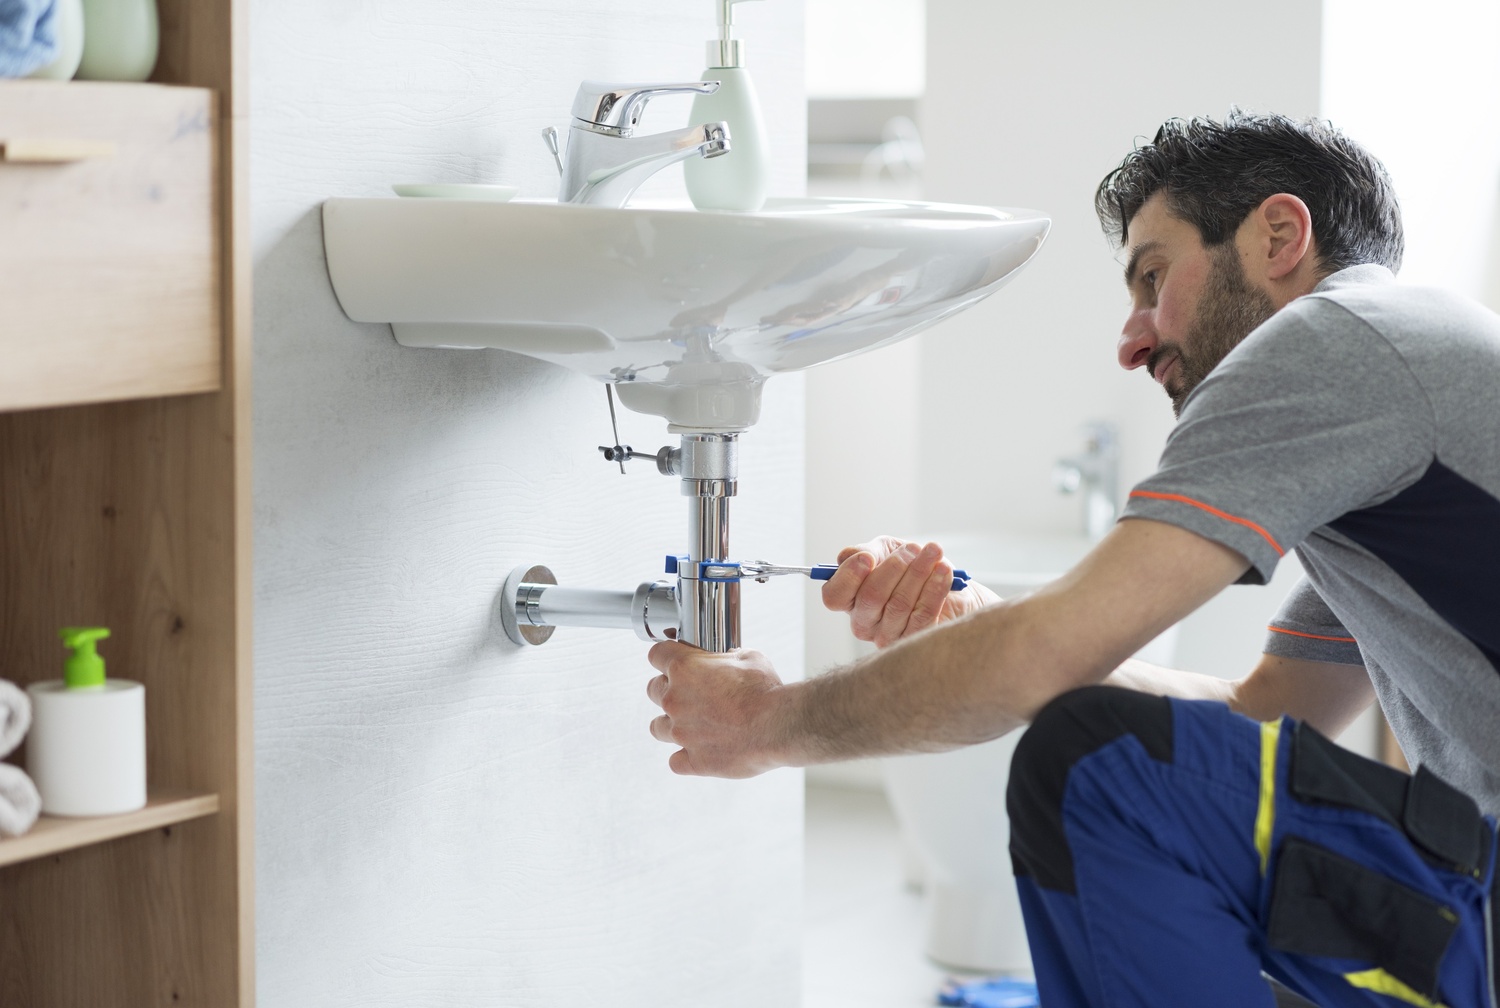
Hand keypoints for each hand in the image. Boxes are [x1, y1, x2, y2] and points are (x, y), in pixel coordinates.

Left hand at [646, 641, 790, 777]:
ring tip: (692, 725)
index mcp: (685, 668)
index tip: (674, 662)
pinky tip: (700, 751)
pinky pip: (675, 761)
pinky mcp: (693, 760)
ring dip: (672, 724)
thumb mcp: (750, 658)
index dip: (666, 657)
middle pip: (653, 690)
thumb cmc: (765, 690)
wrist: (778, 726)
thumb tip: (730, 659)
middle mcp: (675, 699)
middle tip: (689, 694)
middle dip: (668, 690)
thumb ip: (730, 657)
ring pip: (657, 727)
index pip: (657, 655)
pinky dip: (685, 757)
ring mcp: (681, 732)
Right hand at [821, 537, 999, 647]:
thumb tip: (853, 556)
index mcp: (850, 599)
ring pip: (899, 604)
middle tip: (913, 548)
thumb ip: (865, 551)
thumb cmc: (910, 563)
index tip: (868, 558)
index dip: (848, 577)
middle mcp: (864, 622)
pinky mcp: (915, 641)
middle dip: (894, 568)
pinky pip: (923, 615)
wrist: (945, 580)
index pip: (834, 596)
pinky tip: (943, 570)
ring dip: (919, 573)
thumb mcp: (884, 550)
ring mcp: (889, 636)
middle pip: (870, 598)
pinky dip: (935, 588)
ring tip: (933, 552)